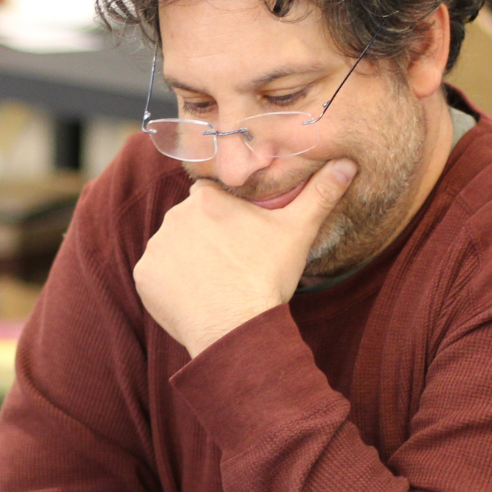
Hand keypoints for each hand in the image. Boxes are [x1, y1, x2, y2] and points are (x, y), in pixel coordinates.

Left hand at [132, 160, 356, 356]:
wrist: (236, 327)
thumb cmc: (266, 277)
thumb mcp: (297, 232)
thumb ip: (320, 194)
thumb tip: (347, 164)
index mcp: (206, 199)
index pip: (211, 200)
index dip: (226, 220)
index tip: (240, 241)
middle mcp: (174, 217)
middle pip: (190, 224)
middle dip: (206, 241)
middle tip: (230, 266)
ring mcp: (156, 248)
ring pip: (173, 249)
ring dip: (187, 262)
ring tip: (214, 283)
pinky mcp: (143, 277)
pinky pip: (155, 276)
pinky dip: (169, 285)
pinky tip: (194, 297)